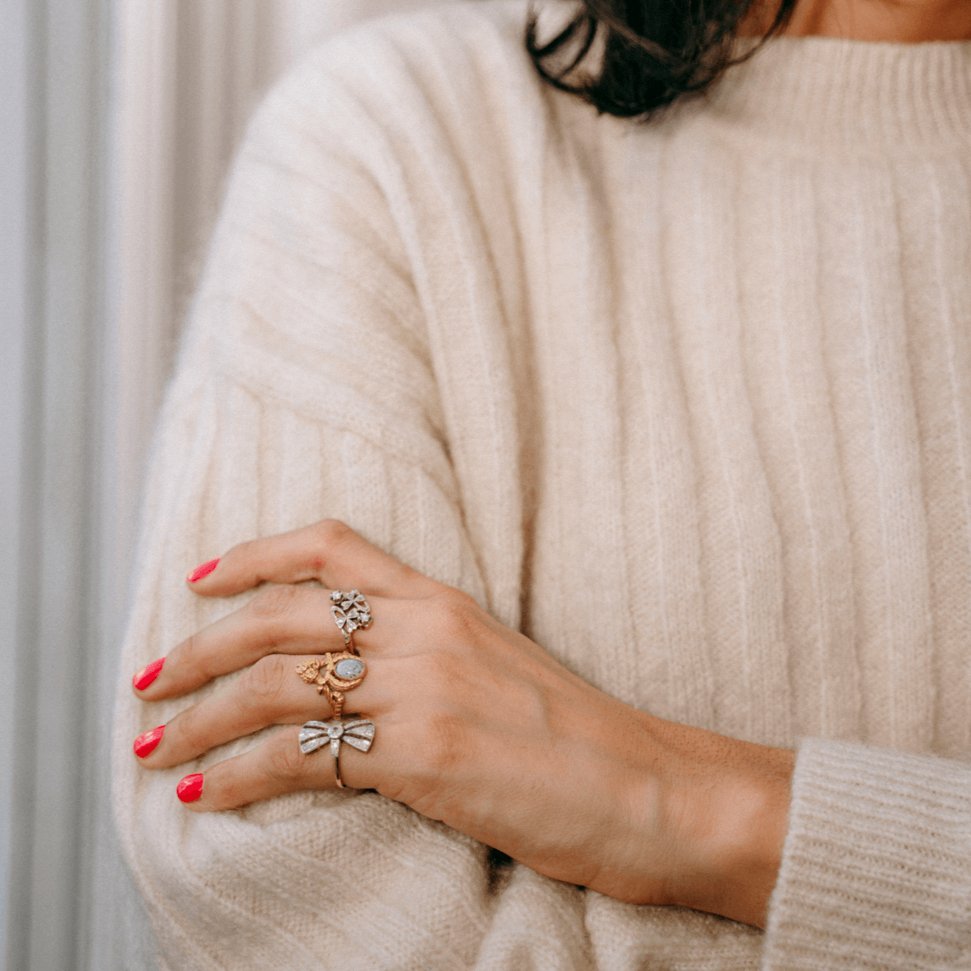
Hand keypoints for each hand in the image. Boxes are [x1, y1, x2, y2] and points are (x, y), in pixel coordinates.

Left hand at [132, 519, 793, 925]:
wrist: (655, 789)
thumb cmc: (578, 737)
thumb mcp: (499, 668)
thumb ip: (428, 656)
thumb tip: (352, 679)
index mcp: (445, 600)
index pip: (332, 545)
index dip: (255, 553)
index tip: (201, 578)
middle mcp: (427, 630)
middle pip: (282, 614)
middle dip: (199, 647)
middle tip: (150, 681)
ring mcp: (425, 688)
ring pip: (278, 684)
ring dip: (203, 716)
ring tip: (158, 746)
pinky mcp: (427, 754)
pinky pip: (302, 755)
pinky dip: (241, 773)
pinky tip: (209, 793)